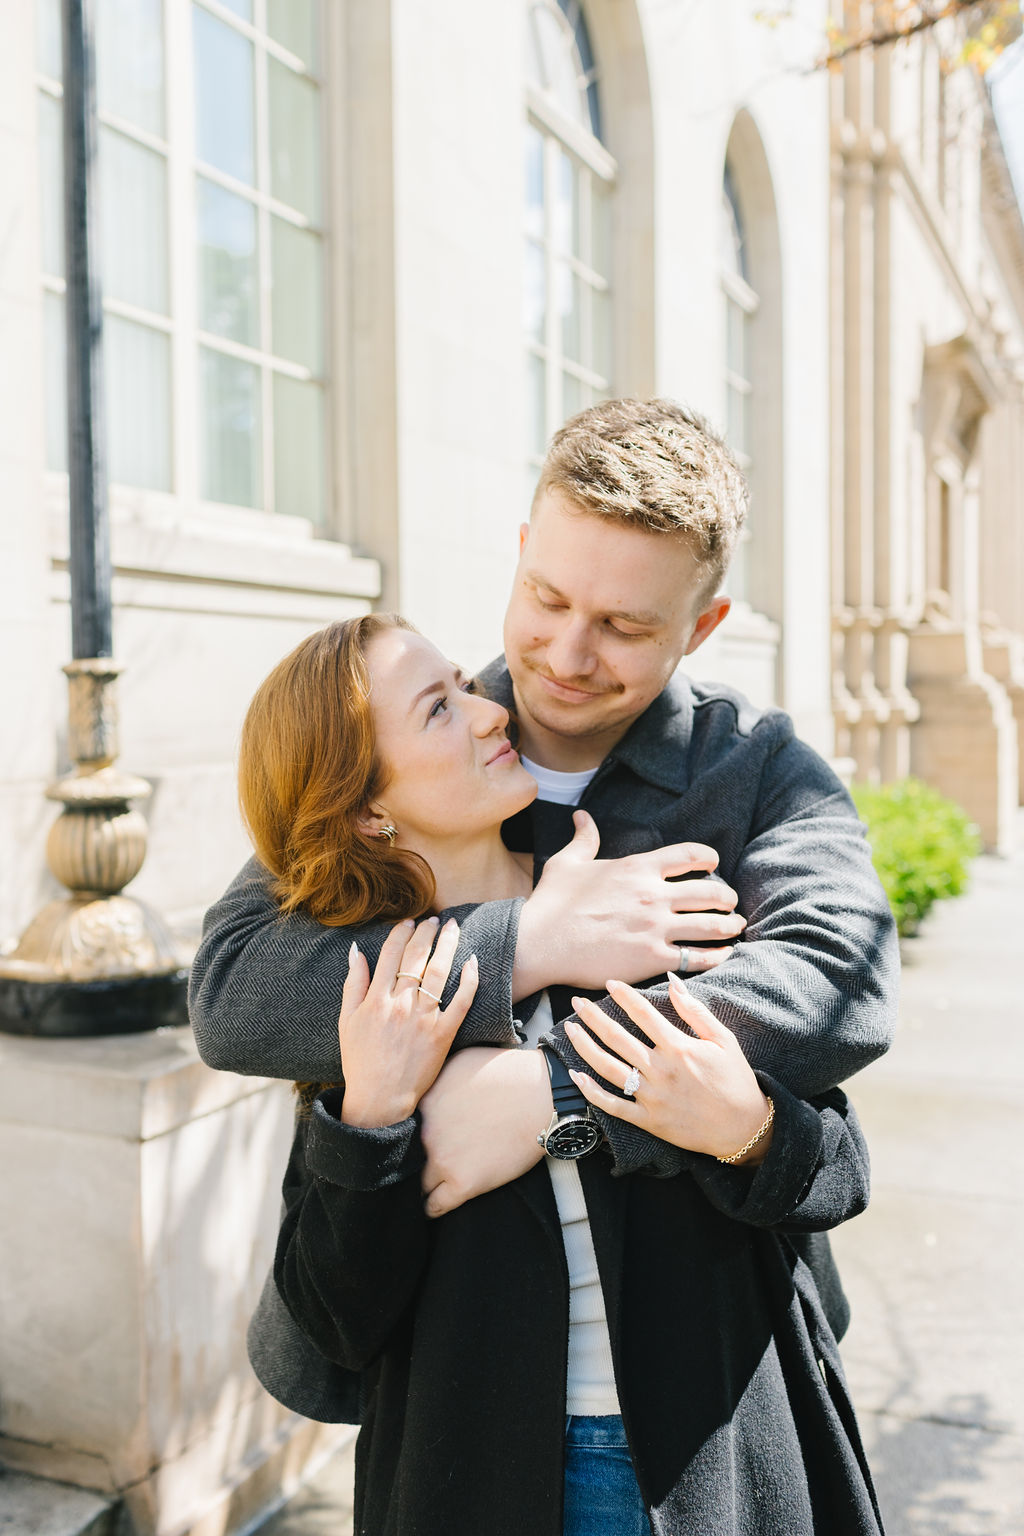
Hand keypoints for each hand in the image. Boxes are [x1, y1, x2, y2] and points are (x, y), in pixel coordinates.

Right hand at [338, 916, 477, 1127]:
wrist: (379, 1099)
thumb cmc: (360, 1061)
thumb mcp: (346, 1021)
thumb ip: (353, 984)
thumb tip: (357, 951)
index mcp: (376, 999)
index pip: (391, 954)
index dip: (401, 933)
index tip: (409, 922)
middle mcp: (401, 1004)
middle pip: (417, 957)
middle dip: (427, 932)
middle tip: (435, 919)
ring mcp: (424, 1018)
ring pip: (440, 972)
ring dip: (447, 945)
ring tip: (453, 928)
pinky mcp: (444, 1034)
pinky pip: (461, 1002)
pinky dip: (469, 980)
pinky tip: (473, 961)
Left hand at [419, 1046, 549, 1216]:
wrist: (540, 1096)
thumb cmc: (507, 1072)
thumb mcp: (458, 1060)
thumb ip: (433, 1076)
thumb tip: (421, 1082)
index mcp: (422, 1103)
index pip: (398, 1127)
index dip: (403, 1135)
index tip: (408, 1140)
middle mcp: (424, 1133)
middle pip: (403, 1157)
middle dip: (409, 1159)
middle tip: (415, 1164)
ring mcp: (442, 1160)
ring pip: (417, 1184)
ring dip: (421, 1185)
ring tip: (423, 1189)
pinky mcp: (463, 1184)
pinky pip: (434, 1206)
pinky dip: (431, 1208)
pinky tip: (431, 1206)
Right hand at [513, 810, 744, 996]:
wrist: (538, 944)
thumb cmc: (551, 903)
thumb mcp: (566, 863)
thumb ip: (583, 838)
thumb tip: (581, 815)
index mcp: (637, 867)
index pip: (688, 855)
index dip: (708, 857)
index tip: (714, 863)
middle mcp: (652, 895)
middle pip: (710, 892)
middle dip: (726, 897)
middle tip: (731, 903)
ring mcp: (655, 928)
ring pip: (711, 925)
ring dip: (729, 925)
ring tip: (735, 926)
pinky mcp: (652, 959)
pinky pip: (697, 958)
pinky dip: (716, 956)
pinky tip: (724, 954)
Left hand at [564, 973, 772, 1164]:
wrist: (743, 1128)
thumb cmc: (735, 1079)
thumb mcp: (724, 1040)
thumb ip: (696, 1011)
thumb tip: (673, 982)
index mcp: (679, 1048)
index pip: (643, 1014)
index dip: (624, 996)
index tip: (609, 983)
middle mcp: (661, 1071)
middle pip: (617, 1038)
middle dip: (593, 1017)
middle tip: (577, 1002)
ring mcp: (651, 1097)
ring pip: (608, 1068)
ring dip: (585, 1046)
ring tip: (570, 1029)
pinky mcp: (648, 1120)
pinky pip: (613, 1106)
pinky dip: (592, 1092)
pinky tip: (576, 1075)